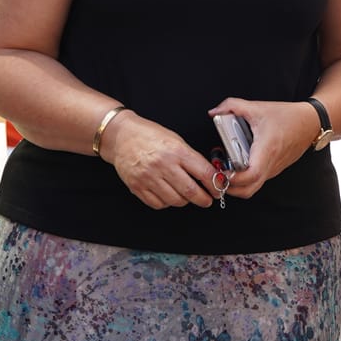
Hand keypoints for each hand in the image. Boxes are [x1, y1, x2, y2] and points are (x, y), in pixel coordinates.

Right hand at [102, 112, 219, 209]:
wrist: (122, 136)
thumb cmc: (150, 136)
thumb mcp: (176, 140)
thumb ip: (192, 158)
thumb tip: (209, 175)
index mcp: (176, 151)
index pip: (204, 173)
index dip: (215, 185)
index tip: (219, 190)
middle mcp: (163, 165)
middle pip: (190, 191)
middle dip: (203, 199)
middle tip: (207, 200)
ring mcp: (149, 178)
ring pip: (175, 200)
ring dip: (185, 201)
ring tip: (186, 195)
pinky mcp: (137, 187)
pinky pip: (158, 204)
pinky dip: (167, 203)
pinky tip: (169, 195)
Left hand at [209, 98, 318, 199]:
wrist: (310, 122)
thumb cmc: (287, 116)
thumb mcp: (257, 107)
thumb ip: (232, 106)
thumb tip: (214, 112)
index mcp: (267, 149)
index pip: (251, 175)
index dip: (233, 178)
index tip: (221, 171)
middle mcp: (271, 164)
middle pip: (248, 190)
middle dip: (229, 188)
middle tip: (217, 175)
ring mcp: (273, 169)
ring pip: (252, 187)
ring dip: (236, 184)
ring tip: (224, 170)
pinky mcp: (274, 169)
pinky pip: (257, 180)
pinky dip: (244, 179)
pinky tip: (237, 164)